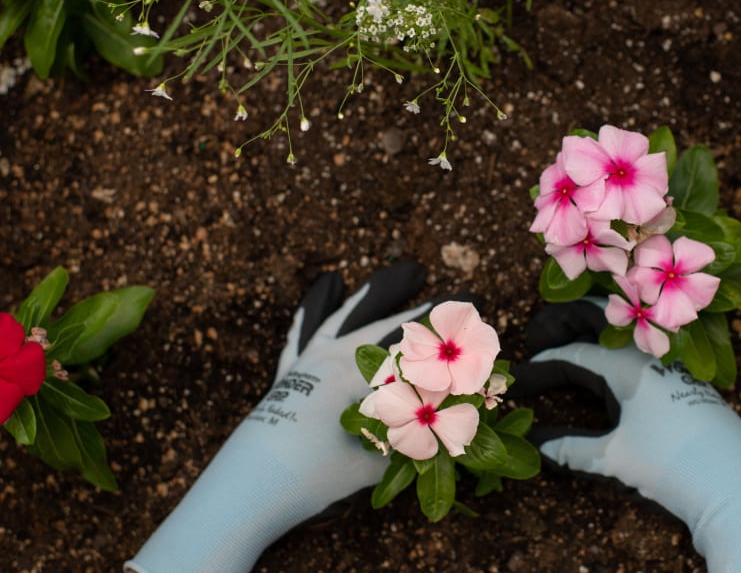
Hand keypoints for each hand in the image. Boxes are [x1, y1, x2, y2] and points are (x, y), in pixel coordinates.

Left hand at [126, 261, 430, 572]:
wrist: (247, 489)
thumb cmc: (310, 477)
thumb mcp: (368, 466)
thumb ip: (404, 450)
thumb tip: (438, 441)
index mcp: (353, 377)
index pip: (406, 355)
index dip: (436, 343)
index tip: (463, 329)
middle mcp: (329, 360)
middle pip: (378, 328)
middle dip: (411, 314)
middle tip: (436, 302)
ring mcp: (305, 365)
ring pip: (339, 320)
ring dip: (365, 299)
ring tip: (384, 280)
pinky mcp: (286, 377)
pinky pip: (300, 337)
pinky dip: (311, 314)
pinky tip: (321, 296)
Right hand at [511, 300, 740, 572]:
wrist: (735, 483)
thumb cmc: (672, 466)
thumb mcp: (614, 459)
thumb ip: (572, 449)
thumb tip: (538, 444)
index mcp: (627, 366)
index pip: (572, 355)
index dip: (539, 367)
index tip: (517, 379)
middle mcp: (647, 352)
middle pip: (597, 316)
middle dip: (562, 320)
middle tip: (535, 335)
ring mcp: (668, 360)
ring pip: (621, 325)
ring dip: (589, 326)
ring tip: (564, 338)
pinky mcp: (681, 375)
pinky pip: (638, 341)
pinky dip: (611, 340)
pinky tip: (603, 359)